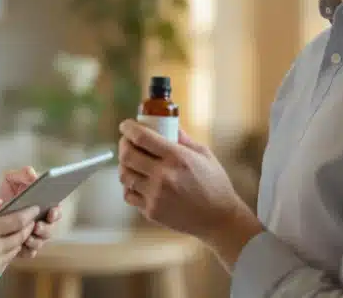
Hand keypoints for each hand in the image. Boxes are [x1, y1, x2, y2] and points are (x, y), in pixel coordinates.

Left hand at [0, 167, 62, 257]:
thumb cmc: (0, 190)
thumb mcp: (10, 178)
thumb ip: (23, 174)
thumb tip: (34, 176)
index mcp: (42, 204)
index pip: (56, 210)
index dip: (56, 212)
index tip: (50, 212)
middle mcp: (40, 220)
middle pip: (51, 228)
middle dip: (46, 229)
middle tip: (36, 226)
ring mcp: (32, 235)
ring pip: (41, 242)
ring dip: (36, 240)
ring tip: (27, 237)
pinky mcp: (22, 247)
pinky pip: (29, 252)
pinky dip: (26, 250)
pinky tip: (21, 247)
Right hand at [0, 201, 39, 286]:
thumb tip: (0, 203)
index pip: (18, 221)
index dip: (29, 214)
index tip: (35, 209)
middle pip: (21, 236)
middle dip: (28, 227)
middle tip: (30, 220)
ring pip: (15, 250)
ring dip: (18, 240)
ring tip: (17, 232)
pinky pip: (6, 262)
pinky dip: (8, 253)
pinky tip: (4, 246)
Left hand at [117, 120, 262, 266]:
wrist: (219, 219)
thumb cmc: (214, 184)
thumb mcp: (203, 154)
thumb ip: (183, 138)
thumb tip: (168, 124)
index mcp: (177, 157)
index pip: (141, 137)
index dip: (128, 128)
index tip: (126, 125)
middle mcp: (163, 176)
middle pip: (127, 155)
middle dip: (123, 144)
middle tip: (127, 142)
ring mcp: (155, 195)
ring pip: (124, 175)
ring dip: (124, 165)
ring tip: (131, 161)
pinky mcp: (152, 211)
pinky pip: (129, 194)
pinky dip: (130, 186)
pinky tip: (137, 181)